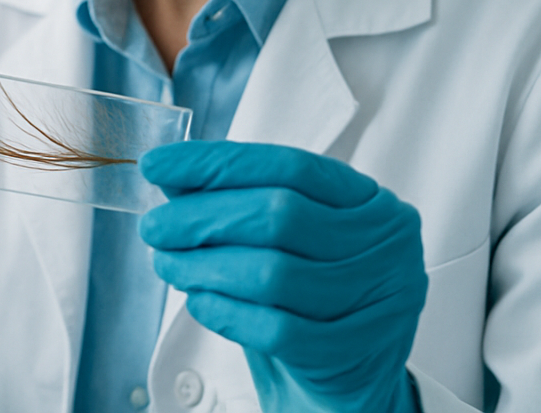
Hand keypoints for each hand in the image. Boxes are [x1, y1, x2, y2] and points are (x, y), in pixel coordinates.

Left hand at [139, 141, 425, 412]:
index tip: (158, 165)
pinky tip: (199, 303)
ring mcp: (381, 296)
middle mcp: (385, 240)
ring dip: (204, 268)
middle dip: (202, 217)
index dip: (217, 163)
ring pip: (274, 274)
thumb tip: (171, 175)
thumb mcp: (282, 239)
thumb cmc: (310, 296)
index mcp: (367, 199)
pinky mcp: (359, 350)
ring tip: (168, 265)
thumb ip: (235, 201)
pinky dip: (227, 313)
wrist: (347, 378)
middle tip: (154, 227)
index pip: (287, 165)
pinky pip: (278, 329)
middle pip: (279, 215)